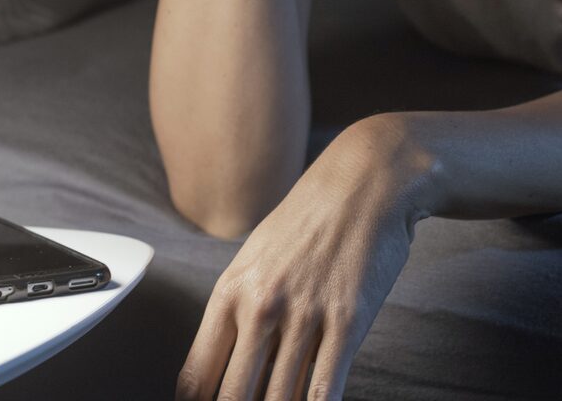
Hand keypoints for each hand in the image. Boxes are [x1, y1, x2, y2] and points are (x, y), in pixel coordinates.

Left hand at [174, 121, 429, 400]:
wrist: (364, 182)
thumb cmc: (308, 220)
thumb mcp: (256, 257)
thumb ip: (239, 309)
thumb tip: (223, 362)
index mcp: (231, 293)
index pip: (197, 375)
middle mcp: (262, 306)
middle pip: (235, 395)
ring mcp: (305, 315)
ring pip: (281, 398)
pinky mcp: (348, 320)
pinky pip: (325, 387)